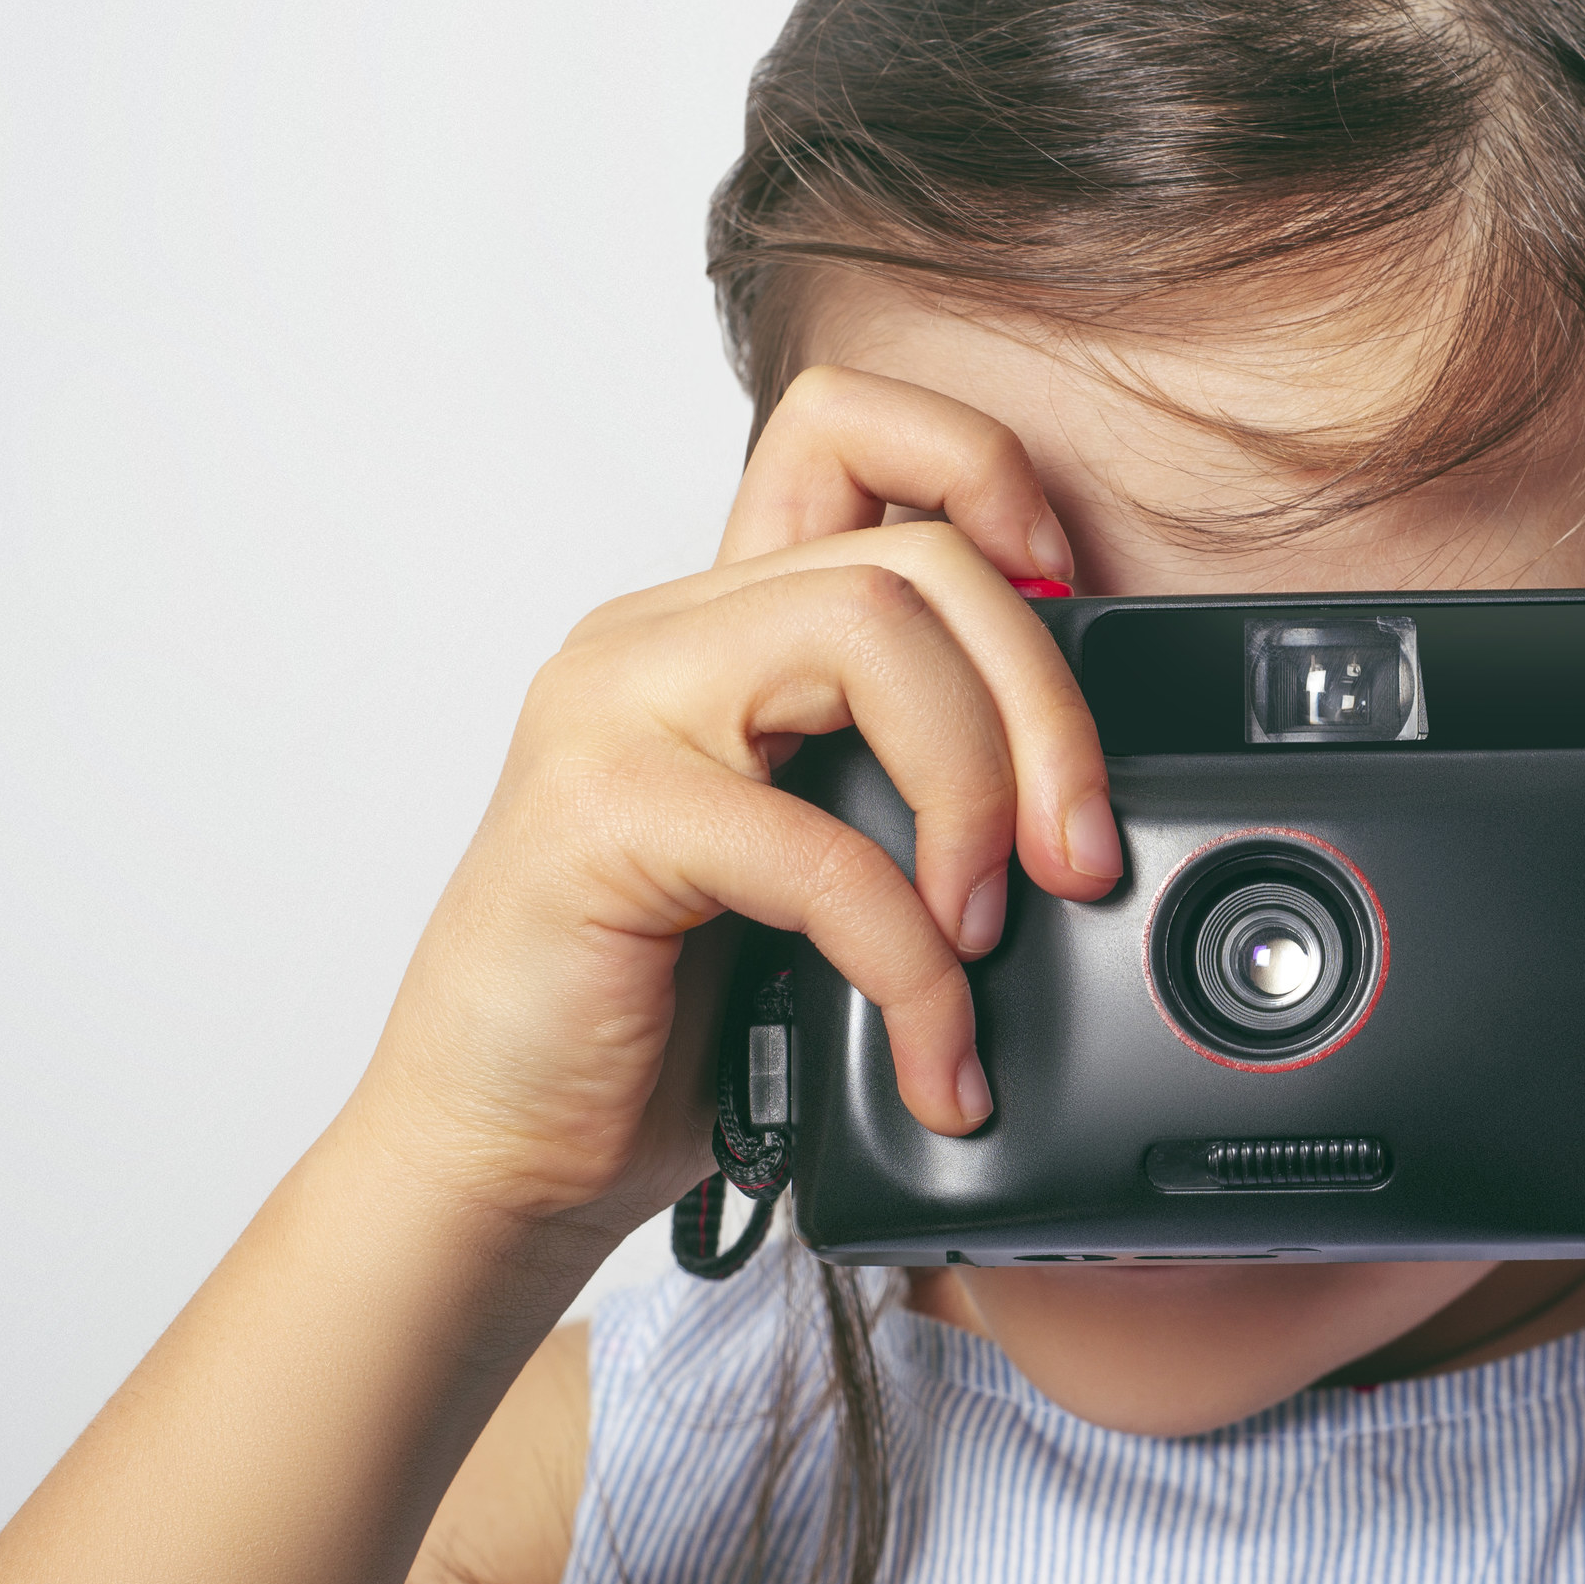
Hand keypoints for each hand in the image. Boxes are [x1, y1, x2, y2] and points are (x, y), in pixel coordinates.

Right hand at [343, 366, 1120, 1250]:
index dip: (983, 472)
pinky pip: (820, 845)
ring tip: (987, 930)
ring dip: (981, 792)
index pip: (847, 431)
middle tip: (1077, 856)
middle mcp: (659, 638)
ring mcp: (615, 710)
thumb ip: (906, 790)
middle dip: (1046, 709)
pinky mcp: (599, 817)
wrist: (499, 1152)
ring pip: (873, 631)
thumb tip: (1085, 802)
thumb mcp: (819, 874)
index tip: (1068, 597)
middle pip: (916, 558)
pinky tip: (930, 1045)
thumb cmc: (661, 1024)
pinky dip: (911, 959)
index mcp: (718, 629)